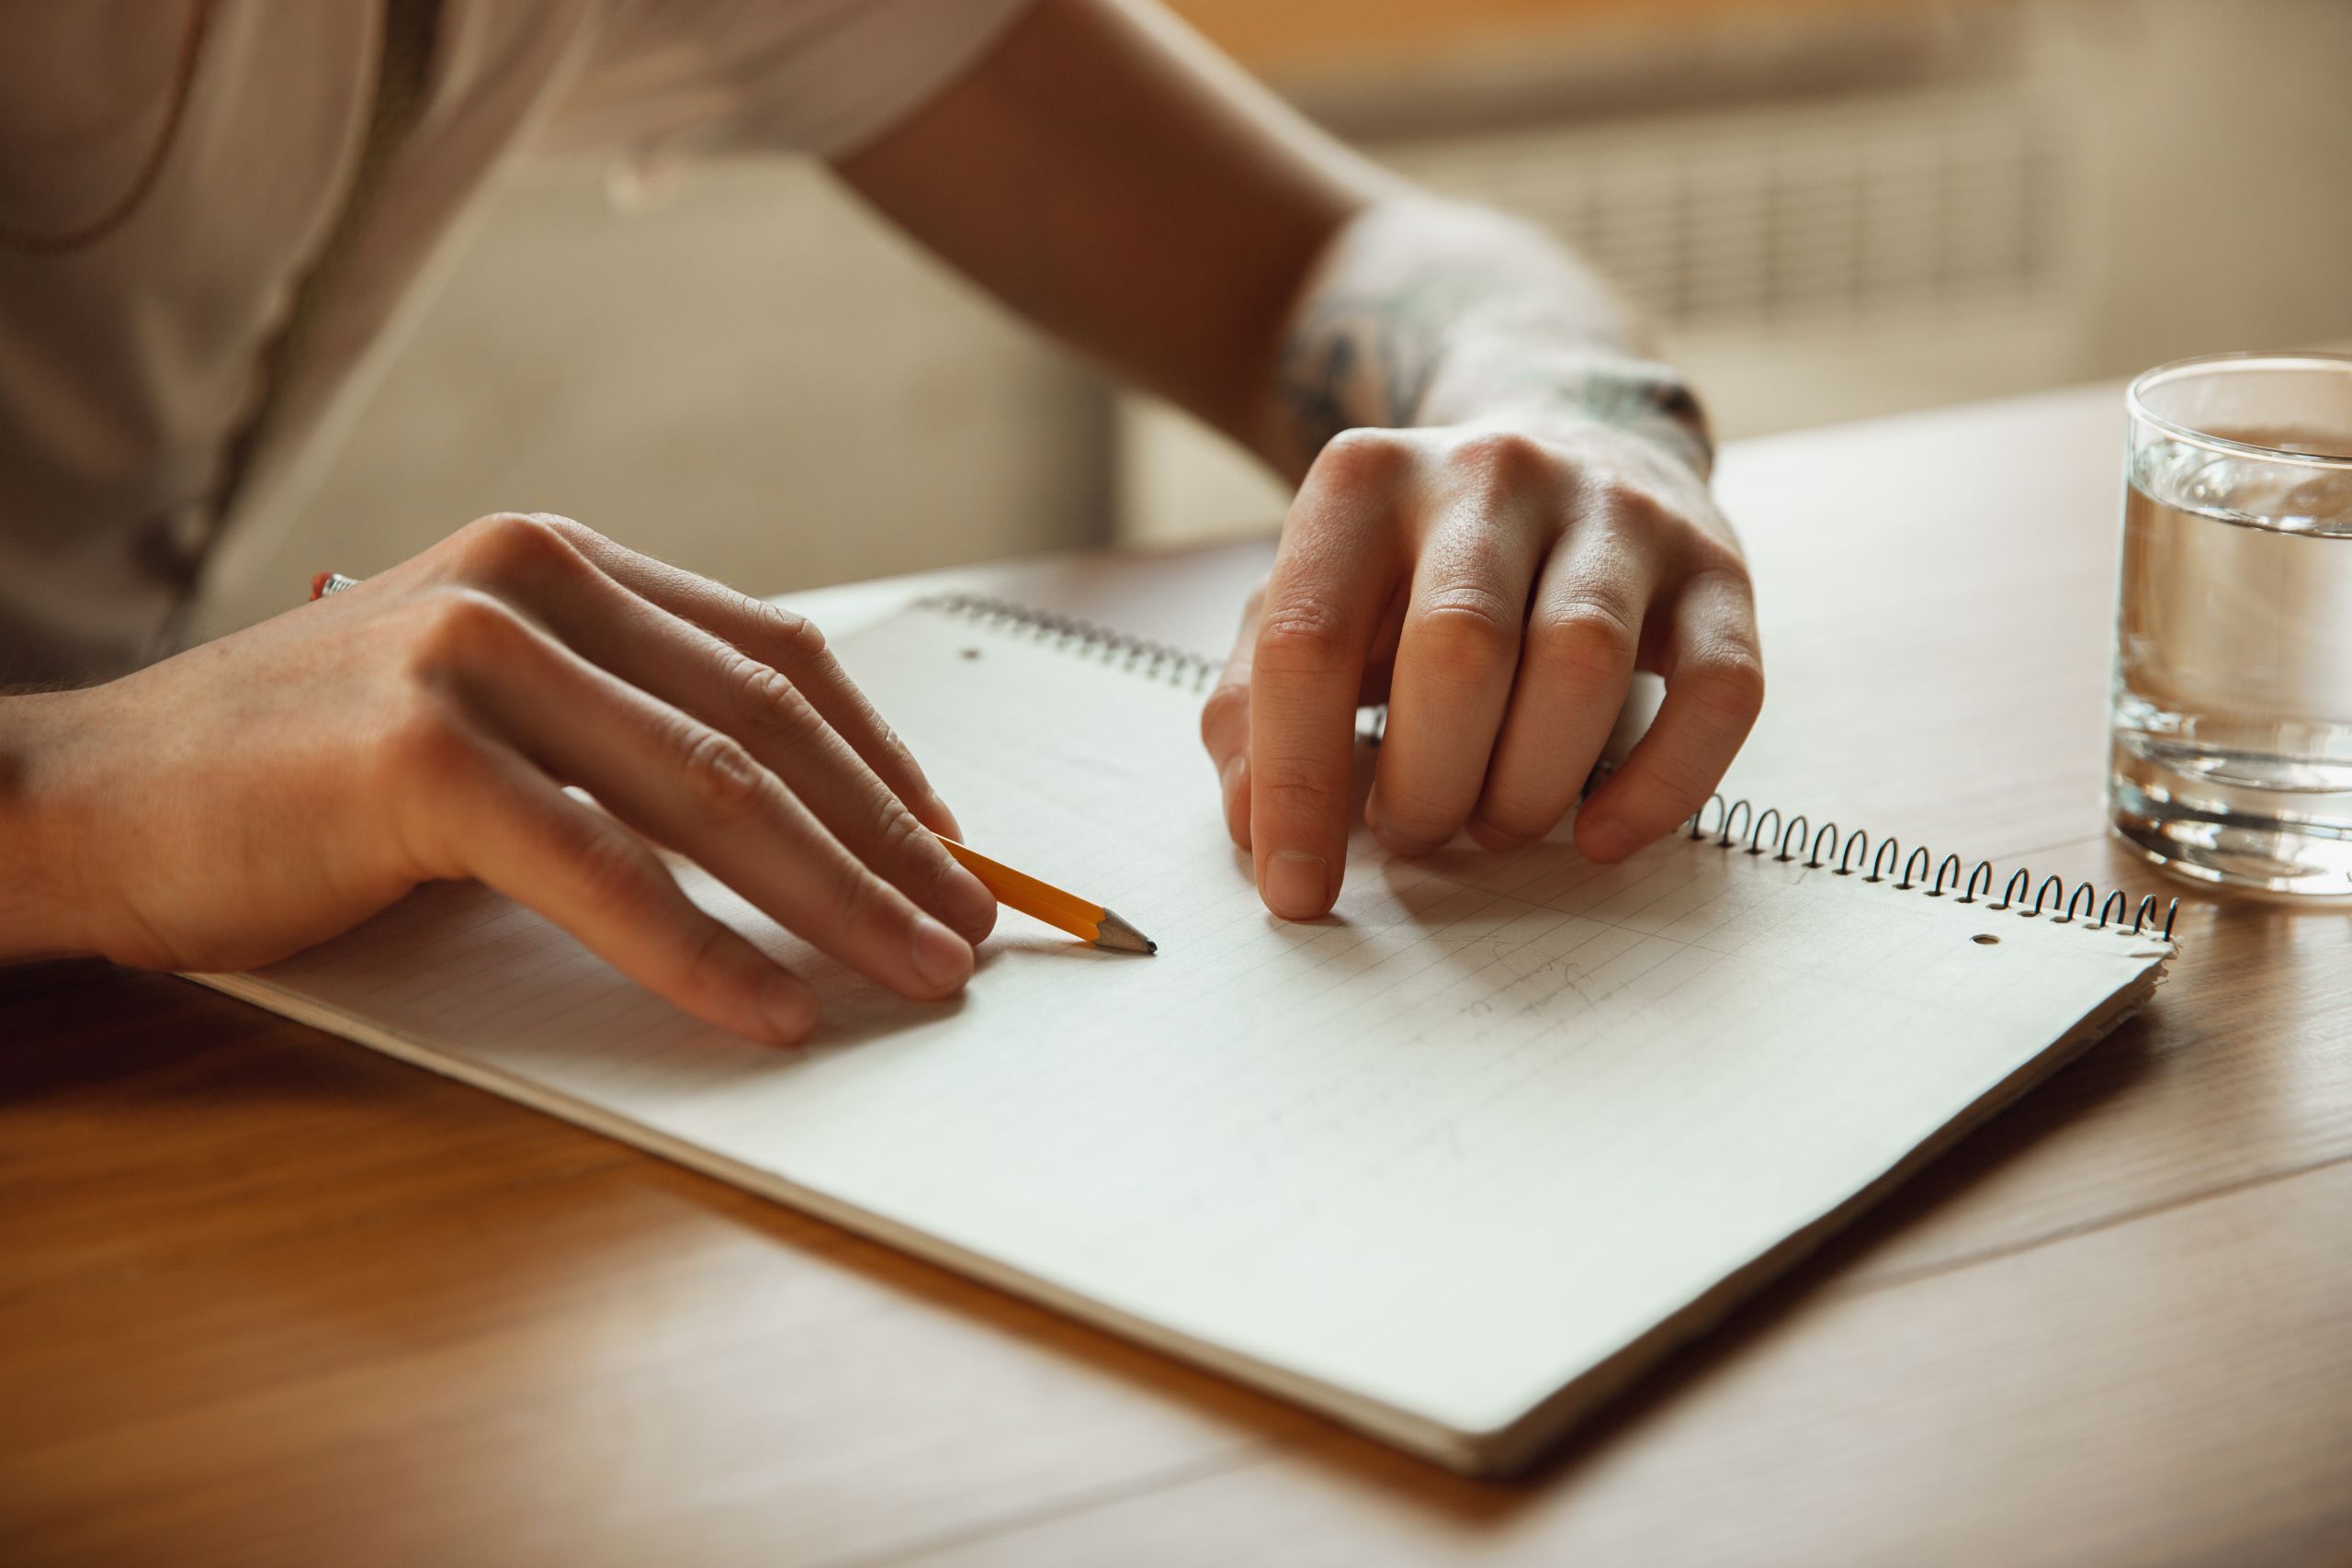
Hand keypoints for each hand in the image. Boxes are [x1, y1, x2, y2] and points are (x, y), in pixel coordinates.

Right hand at [10, 513, 995, 1042]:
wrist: (82, 797)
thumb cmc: (292, 774)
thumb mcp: (481, 710)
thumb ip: (615, 729)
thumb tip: (791, 822)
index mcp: (561, 564)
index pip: (777, 658)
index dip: (884, 761)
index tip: (954, 846)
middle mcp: (533, 584)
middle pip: (770, 729)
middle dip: (892, 843)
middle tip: (973, 929)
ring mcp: (475, 657)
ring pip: (713, 795)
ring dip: (838, 900)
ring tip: (915, 976)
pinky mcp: (420, 757)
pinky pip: (603, 872)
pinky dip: (703, 953)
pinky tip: (774, 1011)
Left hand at [1199, 420, 1762, 918]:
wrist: (1572, 444)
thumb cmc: (1420, 568)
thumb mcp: (1315, 604)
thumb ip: (1258, 706)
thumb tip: (1258, 830)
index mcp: (1365, 482)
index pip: (1311, 642)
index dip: (1297, 784)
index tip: (1297, 891)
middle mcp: (1492, 473)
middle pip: (1459, 650)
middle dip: (1428, 782)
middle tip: (1416, 833)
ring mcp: (1616, 511)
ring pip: (1583, 664)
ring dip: (1528, 787)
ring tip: (1494, 825)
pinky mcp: (1717, 567)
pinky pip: (1719, 690)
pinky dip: (1661, 788)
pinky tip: (1600, 835)